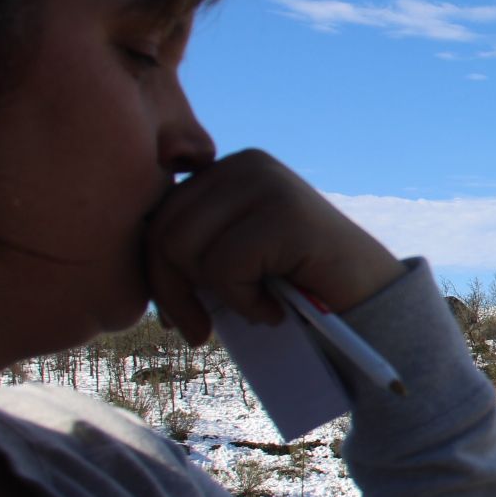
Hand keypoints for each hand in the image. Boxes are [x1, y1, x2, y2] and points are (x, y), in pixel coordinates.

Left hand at [144, 148, 402, 345]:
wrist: (374, 306)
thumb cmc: (297, 291)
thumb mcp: (233, 258)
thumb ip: (192, 244)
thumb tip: (121, 258)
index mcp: (227, 170)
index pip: (156, 217)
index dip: (158, 276)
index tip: (182, 318)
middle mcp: (246, 165)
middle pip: (162, 232)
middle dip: (173, 293)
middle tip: (201, 331)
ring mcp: (268, 185)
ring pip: (185, 249)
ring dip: (214, 297)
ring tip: (252, 310)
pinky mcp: (286, 214)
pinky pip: (225, 267)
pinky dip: (245, 303)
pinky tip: (276, 311)